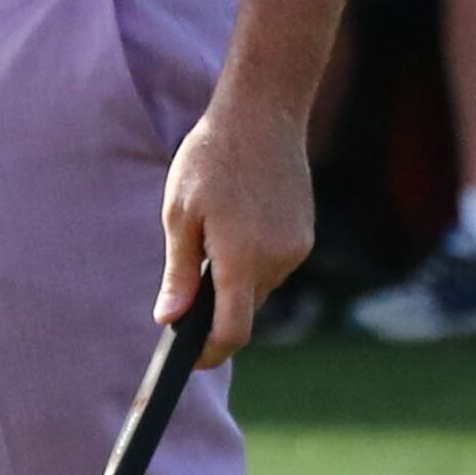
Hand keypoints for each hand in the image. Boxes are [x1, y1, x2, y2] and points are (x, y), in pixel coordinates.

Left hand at [161, 95, 311, 361]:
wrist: (263, 114)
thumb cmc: (210, 159)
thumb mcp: (180, 214)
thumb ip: (179, 273)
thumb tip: (170, 319)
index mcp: (242, 259)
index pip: (233, 330)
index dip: (210, 352)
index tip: (191, 360)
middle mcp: (277, 260)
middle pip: (245, 310)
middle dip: (216, 310)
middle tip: (184, 292)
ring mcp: (297, 248)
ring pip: (260, 288)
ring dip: (234, 282)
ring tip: (210, 242)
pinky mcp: (305, 235)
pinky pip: (274, 265)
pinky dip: (251, 262)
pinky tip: (235, 229)